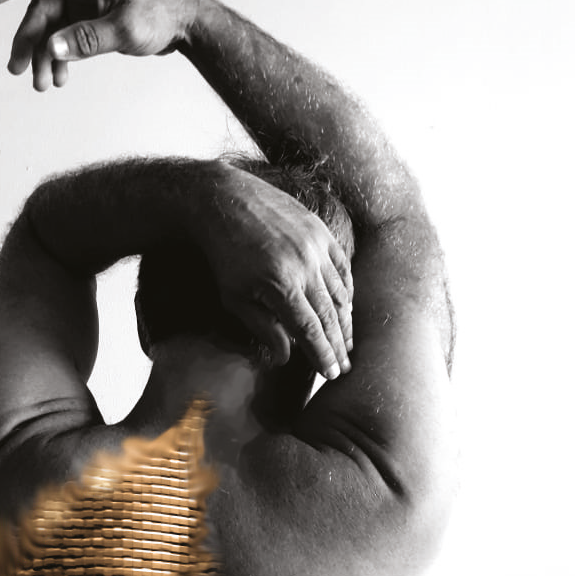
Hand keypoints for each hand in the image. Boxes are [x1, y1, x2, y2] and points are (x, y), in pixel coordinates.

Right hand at [0, 0, 197, 90]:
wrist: (185, 24)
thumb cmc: (162, 13)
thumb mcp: (127, 28)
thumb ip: (89, 38)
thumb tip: (53, 48)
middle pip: (42, 8)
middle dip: (29, 41)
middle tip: (18, 70)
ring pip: (52, 27)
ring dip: (45, 56)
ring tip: (42, 85)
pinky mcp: (90, 17)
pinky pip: (66, 37)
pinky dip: (62, 57)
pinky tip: (59, 79)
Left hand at [193, 164, 352, 379]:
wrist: (228, 202)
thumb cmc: (226, 256)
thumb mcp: (235, 297)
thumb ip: (262, 328)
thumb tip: (285, 359)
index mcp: (281, 285)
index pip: (311, 330)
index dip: (324, 355)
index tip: (332, 373)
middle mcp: (304, 266)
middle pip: (330, 316)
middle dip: (339, 345)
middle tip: (345, 367)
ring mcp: (316, 247)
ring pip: (341, 293)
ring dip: (346, 322)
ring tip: (348, 343)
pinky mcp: (321, 232)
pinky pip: (342, 267)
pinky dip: (347, 290)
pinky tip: (346, 308)